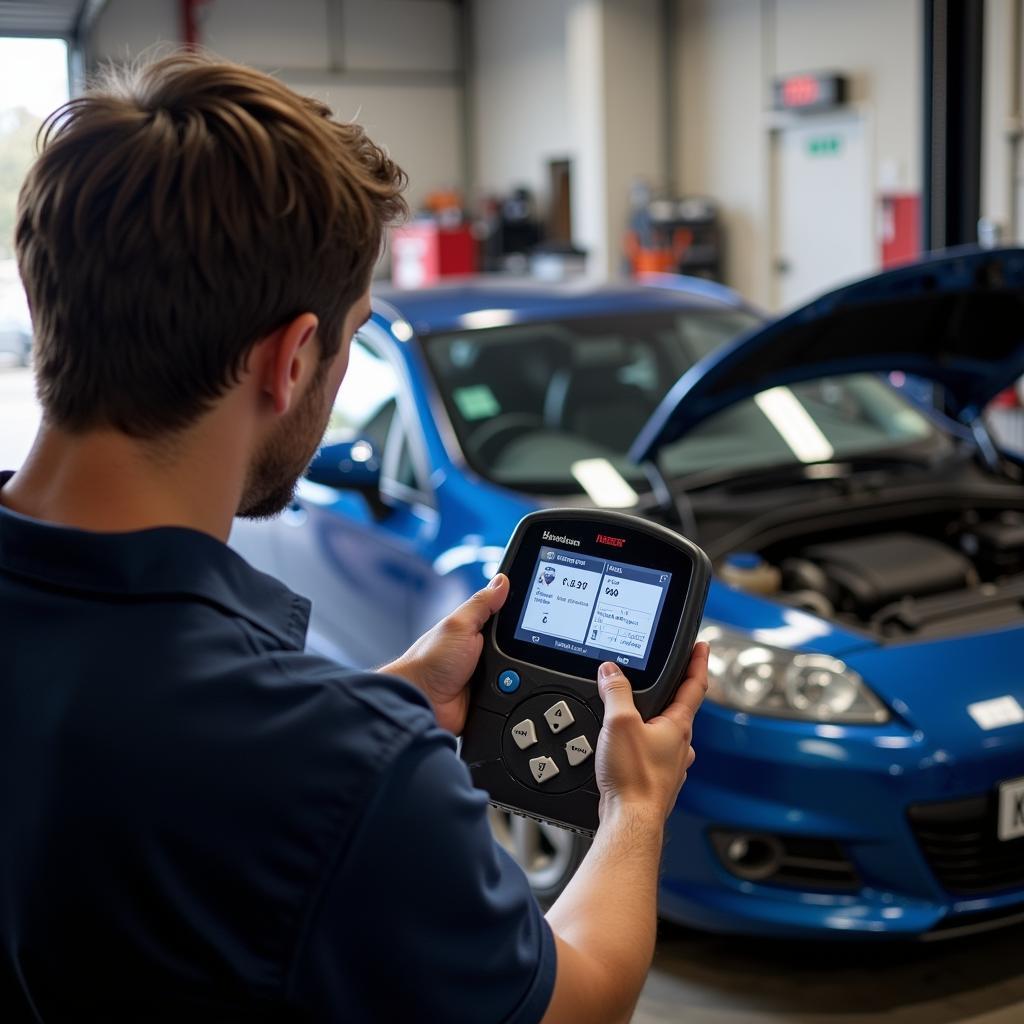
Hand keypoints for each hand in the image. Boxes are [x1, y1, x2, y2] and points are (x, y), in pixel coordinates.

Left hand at [382, 574, 509, 734]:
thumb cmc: (429, 661)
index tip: (538, 618)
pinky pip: (511, 695)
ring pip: (518, 672)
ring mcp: (485, 676)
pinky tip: (508, 692)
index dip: (520, 618)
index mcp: (473, 629)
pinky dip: (513, 694)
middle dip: (518, 652)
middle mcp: (480, 652)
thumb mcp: (459, 625)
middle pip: (516, 647)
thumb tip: (502, 580)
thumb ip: (481, 604)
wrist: (421, 701)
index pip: (506, 618)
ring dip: (515, 676)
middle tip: (510, 654)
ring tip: (505, 676)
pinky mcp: (488, 698)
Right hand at [593, 642, 709, 821]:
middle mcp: (680, 745)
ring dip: (656, 721)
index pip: (695, 686)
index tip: (702, 646)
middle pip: (680, 710)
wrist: (630, 821)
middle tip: (664, 677)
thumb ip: (616, 692)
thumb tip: (611, 671)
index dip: (698, 662)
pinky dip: (644, 745)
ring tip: (636, 713)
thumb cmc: (633, 778)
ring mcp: (671, 765)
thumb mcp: (619, 723)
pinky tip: (628, 748)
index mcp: (678, 726)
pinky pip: (654, 755)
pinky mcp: (656, 781)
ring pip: (667, 734)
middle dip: (671, 692)